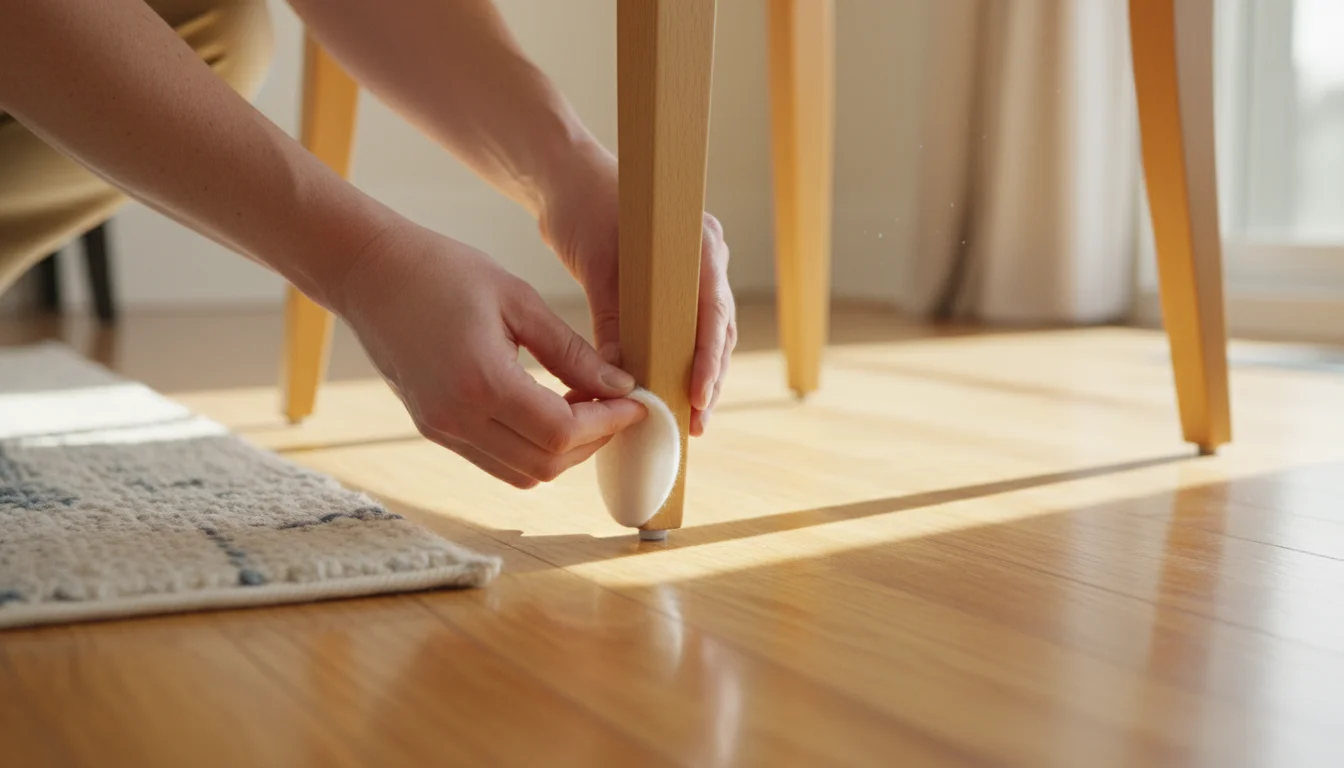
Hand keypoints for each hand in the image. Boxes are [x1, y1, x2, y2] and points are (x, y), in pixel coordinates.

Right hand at [335, 220, 646, 487]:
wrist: (369, 275)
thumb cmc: (442, 272)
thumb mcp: (518, 300)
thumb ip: (571, 350)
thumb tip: (620, 386)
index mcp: (481, 382)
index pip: (561, 431)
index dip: (608, 423)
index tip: (635, 401)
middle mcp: (457, 418)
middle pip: (546, 463)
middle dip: (593, 442)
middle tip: (617, 405)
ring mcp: (442, 430)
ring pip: (523, 473)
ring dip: (565, 451)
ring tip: (588, 408)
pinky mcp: (434, 429)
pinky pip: (497, 461)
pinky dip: (533, 448)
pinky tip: (551, 411)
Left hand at [540, 143, 736, 435]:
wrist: (567, 178)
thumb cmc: (583, 208)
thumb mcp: (597, 266)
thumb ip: (613, 319)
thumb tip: (620, 377)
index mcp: (699, 242)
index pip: (713, 310)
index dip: (708, 358)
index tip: (697, 396)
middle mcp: (708, 256)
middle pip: (718, 329)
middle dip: (709, 380)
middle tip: (695, 424)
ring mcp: (697, 270)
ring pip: (709, 334)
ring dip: (700, 377)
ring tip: (689, 422)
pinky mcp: (677, 284)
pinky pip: (689, 328)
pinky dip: (681, 360)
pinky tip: (672, 395)